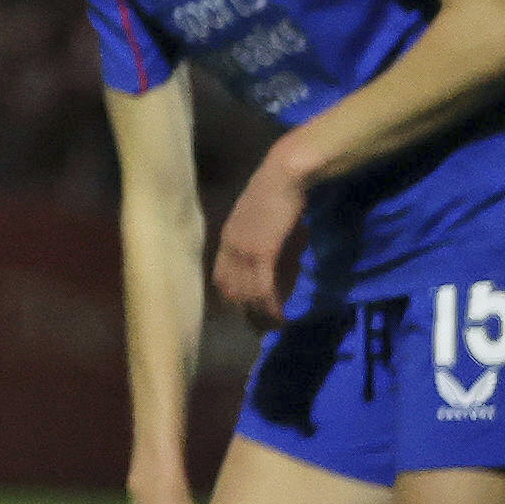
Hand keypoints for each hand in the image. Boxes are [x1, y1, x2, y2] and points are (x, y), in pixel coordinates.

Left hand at [213, 149, 308, 326]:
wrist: (285, 174)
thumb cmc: (277, 191)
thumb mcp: (261, 219)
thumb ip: (261, 239)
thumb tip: (271, 258)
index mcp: (227, 237)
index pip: (220, 277)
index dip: (230, 297)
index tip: (244, 313)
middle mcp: (229, 247)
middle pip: (230, 290)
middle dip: (245, 313)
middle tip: (261, 329)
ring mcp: (243, 250)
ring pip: (247, 293)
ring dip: (260, 315)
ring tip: (273, 328)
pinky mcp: (262, 252)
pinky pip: (264, 288)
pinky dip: (272, 306)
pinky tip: (281, 317)